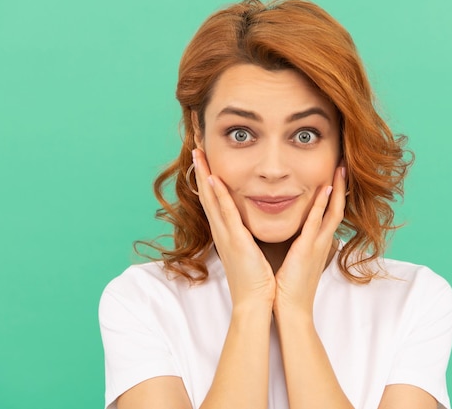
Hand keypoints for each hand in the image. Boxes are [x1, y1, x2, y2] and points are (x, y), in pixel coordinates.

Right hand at [192, 149, 275, 310]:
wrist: (254, 303)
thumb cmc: (255, 281)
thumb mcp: (249, 252)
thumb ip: (247, 237)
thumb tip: (249, 226)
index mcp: (226, 233)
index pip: (214, 201)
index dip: (208, 179)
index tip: (205, 160)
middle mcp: (221, 232)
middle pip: (206, 195)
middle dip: (200, 171)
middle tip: (195, 148)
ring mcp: (226, 235)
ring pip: (211, 199)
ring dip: (204, 175)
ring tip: (198, 153)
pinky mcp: (235, 241)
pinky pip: (225, 213)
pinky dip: (218, 194)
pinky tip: (213, 178)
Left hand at [274, 166, 345, 314]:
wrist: (291, 311)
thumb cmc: (289, 289)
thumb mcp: (295, 262)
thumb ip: (297, 248)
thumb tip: (292, 237)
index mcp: (317, 245)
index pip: (329, 215)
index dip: (333, 196)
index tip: (334, 177)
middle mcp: (321, 242)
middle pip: (336, 208)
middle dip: (341, 187)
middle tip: (343, 165)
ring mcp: (317, 245)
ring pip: (332, 211)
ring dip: (337, 189)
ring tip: (340, 169)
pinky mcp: (308, 249)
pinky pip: (317, 223)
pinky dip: (322, 205)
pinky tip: (326, 189)